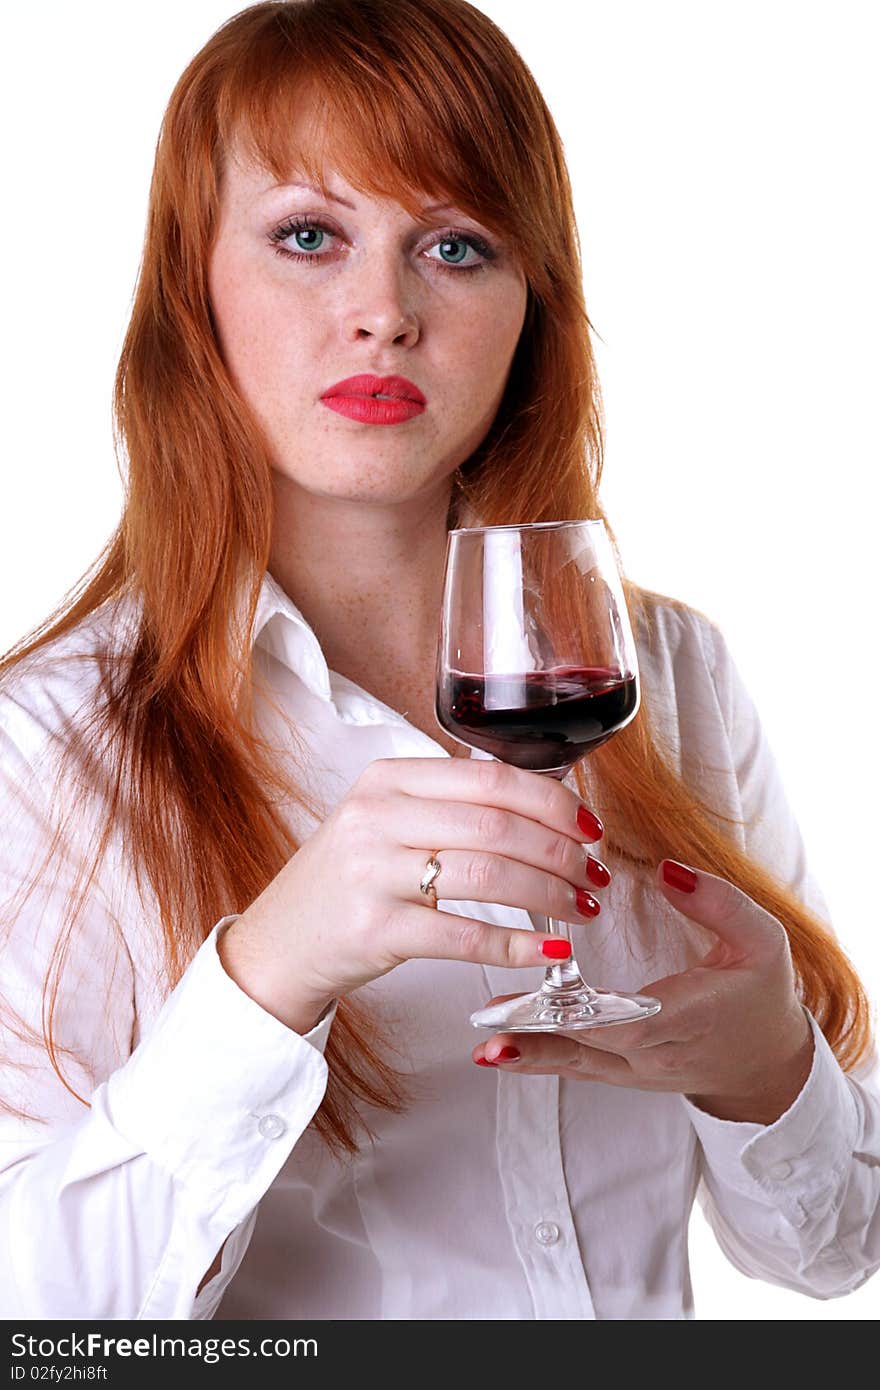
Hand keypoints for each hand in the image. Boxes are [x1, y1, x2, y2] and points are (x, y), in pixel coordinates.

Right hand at [219, 758, 608, 1032]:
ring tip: (582, 911)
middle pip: (497, 825)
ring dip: (550, 895)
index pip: (489, 778)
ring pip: (489, 876)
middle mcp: (377, 818)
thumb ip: (447, 805)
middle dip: (562, 851)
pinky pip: (464, 935)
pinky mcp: (376, 930)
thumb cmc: (344, 882)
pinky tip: (548, 952)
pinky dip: (518, 945)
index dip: (552, 802)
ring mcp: (373, 874)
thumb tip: (544, 808)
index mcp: (387, 780)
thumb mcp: (382, 821)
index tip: (589, 827)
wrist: (278, 945)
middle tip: (596, 875)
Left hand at [473, 860, 814, 1124]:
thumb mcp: (761, 939)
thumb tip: (667, 870)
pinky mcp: (622, 1073)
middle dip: (544, 1030)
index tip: (557, 994)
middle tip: (493, 1019)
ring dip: (530, 1053)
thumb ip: (718, 902)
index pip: (639, 1018)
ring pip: (579, 1063)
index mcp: (694, 1015)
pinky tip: (497, 1054)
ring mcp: (639, 1070)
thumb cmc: (760, 991)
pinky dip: (537, 1061)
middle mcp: (661, 1050)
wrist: (765, 1061)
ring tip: (485, 1045)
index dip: (596, 1009)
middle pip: (596, 1044)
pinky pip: (576, 1068)